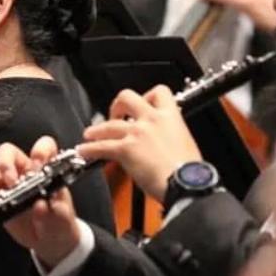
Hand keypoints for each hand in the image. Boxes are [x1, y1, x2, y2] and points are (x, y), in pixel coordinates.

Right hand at [0, 137, 80, 268]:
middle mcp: (22, 172)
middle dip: (5, 164)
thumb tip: (41, 205)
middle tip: (10, 182)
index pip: (43, 147)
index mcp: (44, 170)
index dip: (40, 151)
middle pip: (8, 153)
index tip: (38, 166)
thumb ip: (55, 213)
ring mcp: (6, 185)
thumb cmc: (59, 223)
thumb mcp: (63, 219)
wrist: (49, 240)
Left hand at [79, 86, 201, 202]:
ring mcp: (137, 133)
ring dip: (96, 130)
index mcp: (171, 116)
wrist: (186, 184)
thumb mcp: (186, 142)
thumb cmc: (190, 171)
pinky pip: (102, 147)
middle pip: (127, 97)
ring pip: (109, 124)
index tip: (143, 104)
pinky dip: (90, 149)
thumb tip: (164, 140)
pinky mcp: (125, 149)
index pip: (159, 92)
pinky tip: (84, 151)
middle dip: (117, 105)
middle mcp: (152, 120)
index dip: (148, 96)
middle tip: (115, 114)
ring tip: (90, 134)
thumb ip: (171, 135)